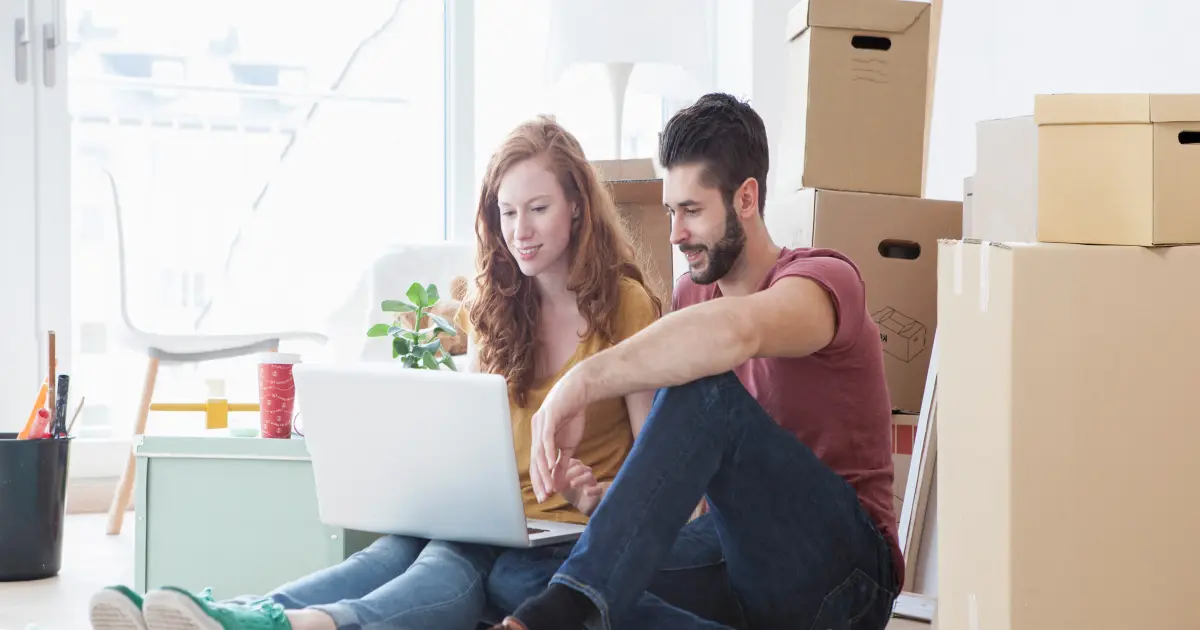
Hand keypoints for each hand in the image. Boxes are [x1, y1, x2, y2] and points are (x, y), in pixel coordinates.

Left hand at [530, 368, 588, 502]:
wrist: (580, 391)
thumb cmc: (573, 415)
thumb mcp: (569, 444)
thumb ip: (562, 461)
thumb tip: (559, 479)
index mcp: (539, 438)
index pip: (536, 464)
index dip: (539, 480)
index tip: (544, 496)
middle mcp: (536, 431)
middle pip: (534, 461)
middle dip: (539, 481)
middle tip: (543, 497)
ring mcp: (540, 424)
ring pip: (539, 453)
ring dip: (544, 472)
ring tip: (549, 487)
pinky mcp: (548, 417)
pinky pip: (547, 438)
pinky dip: (548, 453)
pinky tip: (551, 466)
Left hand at [557, 458, 609, 515]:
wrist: (584, 504)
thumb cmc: (571, 492)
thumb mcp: (560, 486)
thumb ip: (553, 481)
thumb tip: (544, 477)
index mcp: (576, 468)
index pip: (570, 462)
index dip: (561, 468)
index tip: (552, 475)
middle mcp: (585, 472)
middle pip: (579, 467)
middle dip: (569, 473)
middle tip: (560, 481)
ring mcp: (592, 481)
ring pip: (589, 476)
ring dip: (580, 479)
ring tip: (572, 484)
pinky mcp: (598, 491)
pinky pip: (598, 488)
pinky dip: (592, 490)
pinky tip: (586, 492)